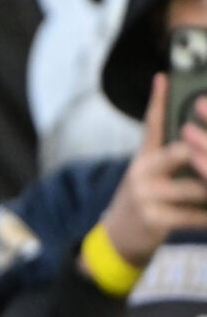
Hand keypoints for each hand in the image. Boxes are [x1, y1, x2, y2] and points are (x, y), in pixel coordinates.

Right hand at [97, 76, 206, 271]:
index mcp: (143, 157)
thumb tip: (196, 145)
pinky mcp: (153, 218)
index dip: (158, 100)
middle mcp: (142, 171)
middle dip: (203, 152)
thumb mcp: (149, 176)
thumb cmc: (146, 202)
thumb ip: (169, 158)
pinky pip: (193, 215)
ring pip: (193, 187)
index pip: (151, 124)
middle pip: (178, 152)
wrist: (119, 238)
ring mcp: (146, 195)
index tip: (164, 77)